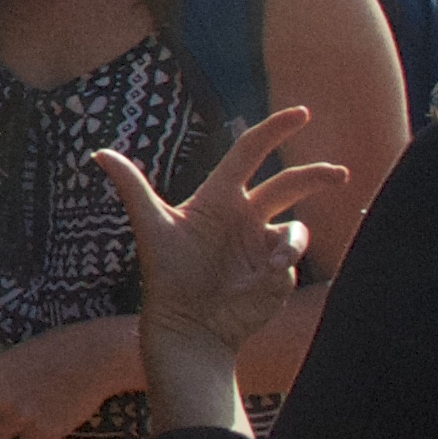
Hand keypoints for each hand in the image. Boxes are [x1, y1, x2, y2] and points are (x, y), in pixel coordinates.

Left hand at [90, 109, 348, 369]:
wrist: (187, 325)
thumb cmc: (167, 276)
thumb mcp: (153, 228)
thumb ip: (133, 189)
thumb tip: (98, 152)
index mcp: (219, 196)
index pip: (250, 152)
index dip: (274, 130)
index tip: (302, 113)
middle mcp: (246, 215)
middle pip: (288, 184)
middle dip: (315, 176)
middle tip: (340, 173)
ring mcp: (264, 242)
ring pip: (296, 226)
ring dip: (292, 241)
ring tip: (273, 265)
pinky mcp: (278, 270)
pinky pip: (292, 257)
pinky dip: (284, 264)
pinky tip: (264, 279)